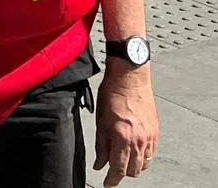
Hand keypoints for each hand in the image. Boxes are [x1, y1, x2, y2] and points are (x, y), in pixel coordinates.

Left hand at [94, 64, 158, 185]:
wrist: (130, 78)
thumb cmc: (111, 94)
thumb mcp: (101, 120)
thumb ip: (101, 145)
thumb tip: (99, 164)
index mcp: (122, 137)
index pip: (119, 168)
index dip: (112, 180)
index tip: (106, 183)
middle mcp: (138, 140)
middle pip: (133, 170)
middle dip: (122, 172)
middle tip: (112, 167)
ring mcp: (149, 137)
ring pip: (144, 164)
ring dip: (133, 165)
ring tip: (122, 157)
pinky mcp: (155, 132)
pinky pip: (151, 153)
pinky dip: (142, 156)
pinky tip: (133, 148)